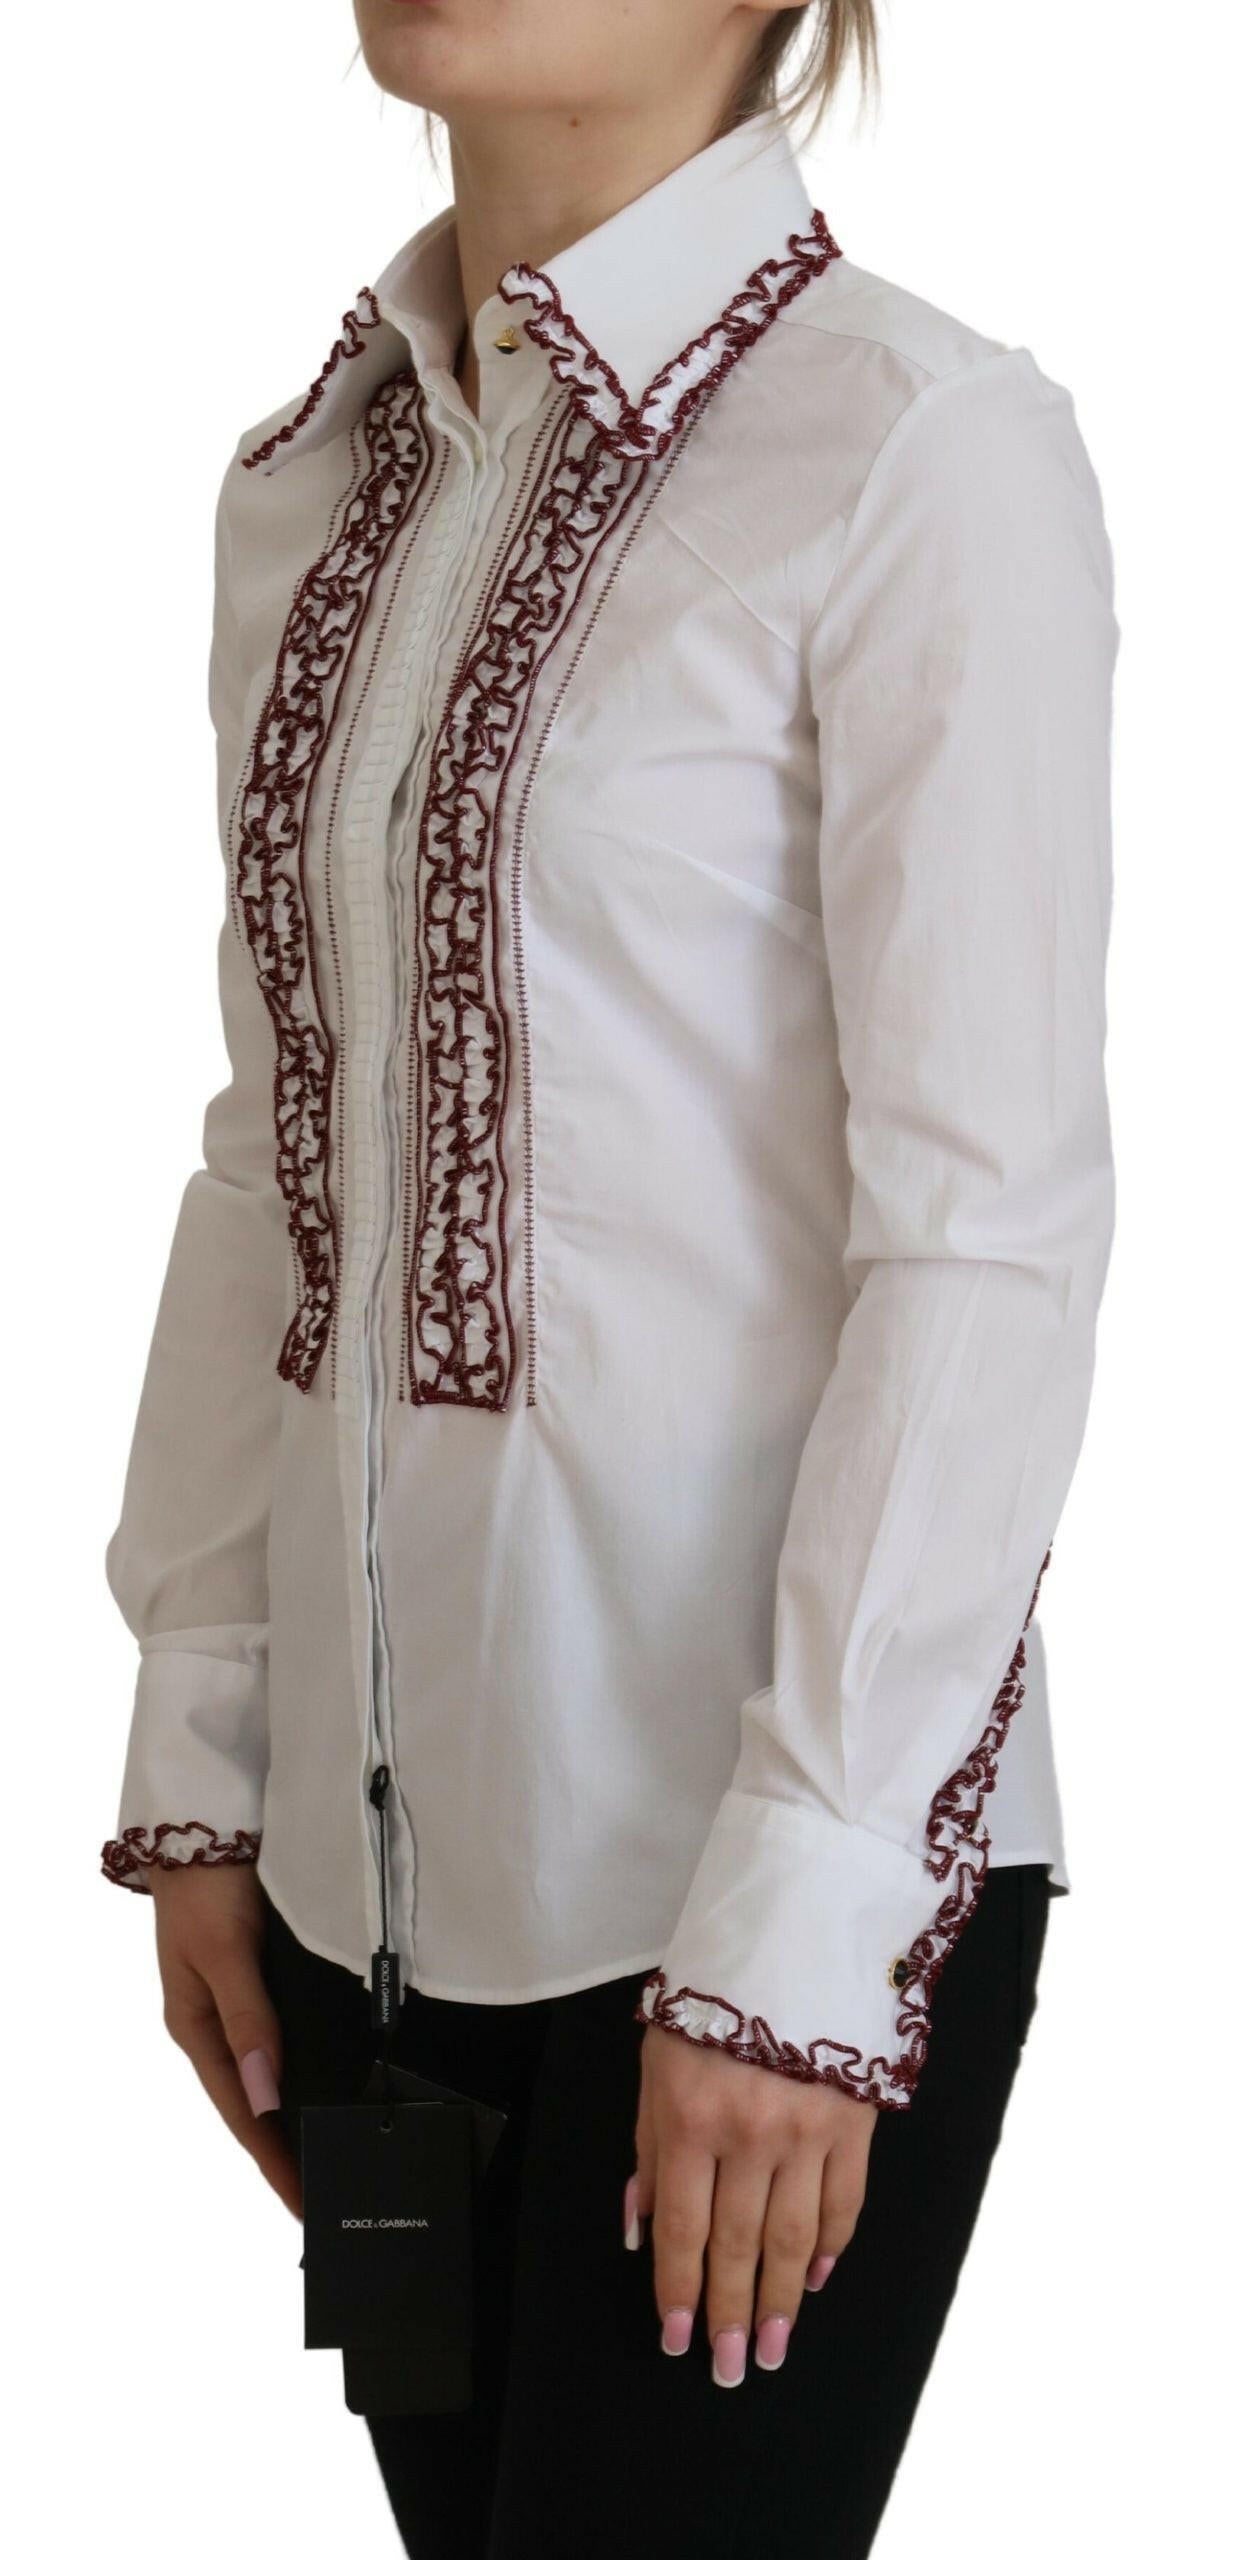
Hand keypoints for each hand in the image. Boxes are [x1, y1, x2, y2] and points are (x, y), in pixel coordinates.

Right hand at [148, 1862, 301, 2217]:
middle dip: (284, 2148)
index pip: (242, 2113)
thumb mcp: (224, 1955)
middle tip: (328, 2187)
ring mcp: (236, 2003)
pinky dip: (301, 2066)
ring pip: (268, 2074)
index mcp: (196, 2029)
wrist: (205, 1824)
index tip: (305, 2202)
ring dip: (294, 2111)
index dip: (273, 2160)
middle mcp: (215, 2024)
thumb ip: (249, 2020)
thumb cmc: (205, 1890)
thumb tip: (268, 2094)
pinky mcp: (258, 1979)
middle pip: (254, 2103)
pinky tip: (330, 2076)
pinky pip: (280, 2038)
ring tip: (332, 2146)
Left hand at [630, 2025, 876, 2384]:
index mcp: (690, 2117)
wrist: (793, 1934)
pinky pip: (844, 2202)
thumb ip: (649, 2145)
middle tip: (728, 2366)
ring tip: (773, 2347)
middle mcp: (748, 2134)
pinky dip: (831, 2244)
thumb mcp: (658, 2059)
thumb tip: (641, 2225)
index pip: (683, 2229)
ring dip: (781, 2301)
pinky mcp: (853, 2122)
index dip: (679, 2291)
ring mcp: (806, 2131)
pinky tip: (817, 2277)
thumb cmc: (713, 1996)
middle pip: (737, 2246)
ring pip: (792, 2238)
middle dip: (729, 2313)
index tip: (676, 2340)